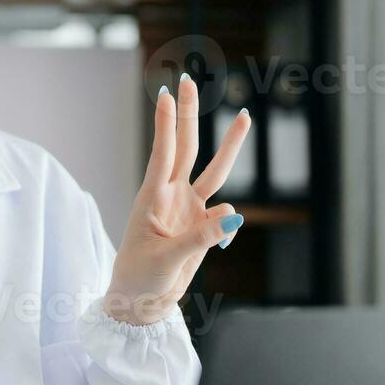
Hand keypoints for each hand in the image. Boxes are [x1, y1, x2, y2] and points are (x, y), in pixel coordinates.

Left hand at [105, 73, 252, 325]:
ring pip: (213, 171)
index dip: (166, 124)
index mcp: (152, 199)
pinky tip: (221, 242)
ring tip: (244, 117)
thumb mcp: (167, 260)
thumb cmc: (139, 279)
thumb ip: (200, 238)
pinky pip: (226, 215)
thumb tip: (233, 216)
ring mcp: (188, 209)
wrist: (141, 304)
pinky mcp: (203, 225)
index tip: (167, 93)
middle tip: (189, 81)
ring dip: (228, 146)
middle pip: (186, 147)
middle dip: (188, 114)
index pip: (162, 153)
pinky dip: (229, 224)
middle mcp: (171, 196)